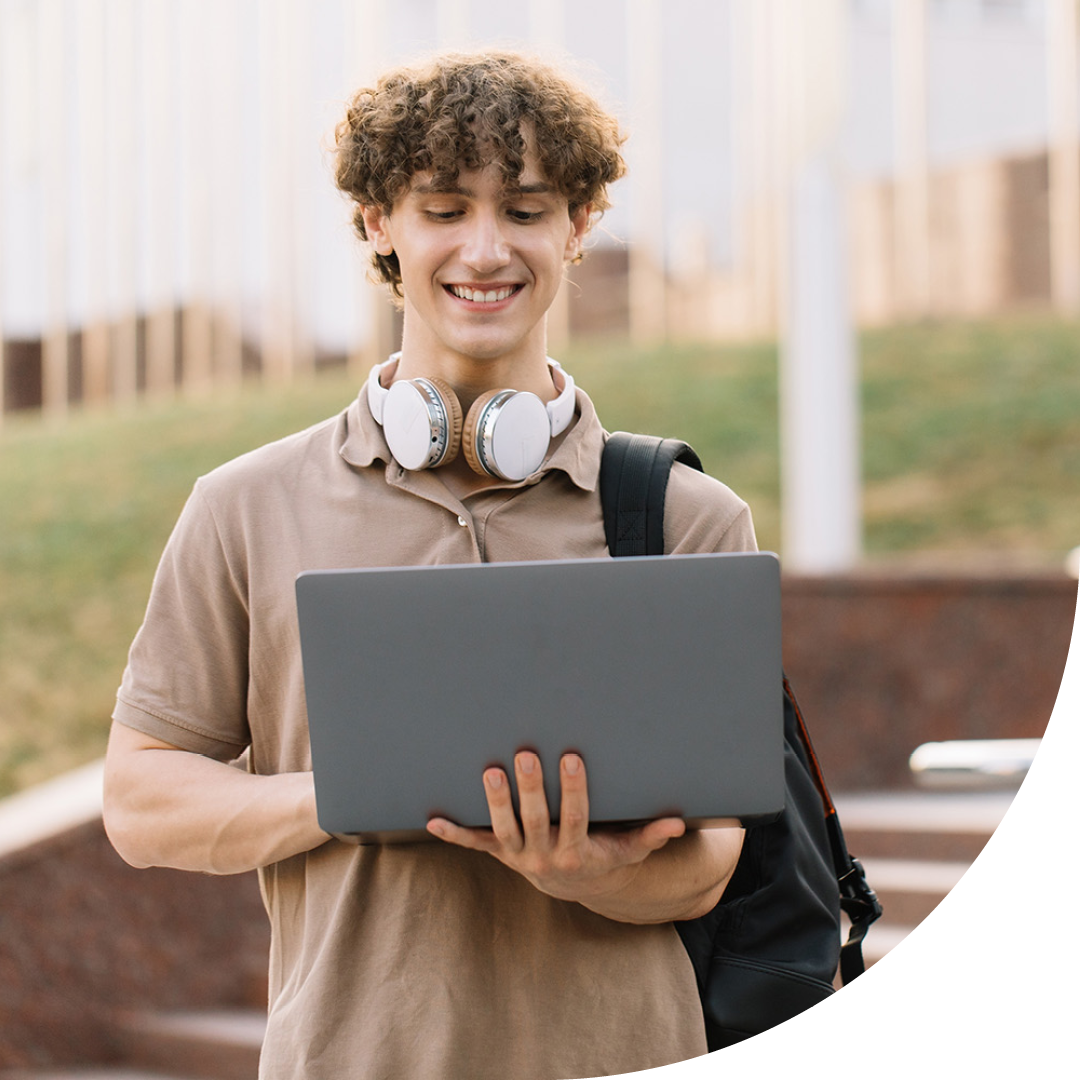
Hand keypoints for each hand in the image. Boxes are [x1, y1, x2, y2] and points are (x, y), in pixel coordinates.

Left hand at [426, 751, 686, 907]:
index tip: (570, 757)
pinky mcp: (499, 853)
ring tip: (490, 771)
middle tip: (524, 754)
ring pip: (503, 829)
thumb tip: (679, 824)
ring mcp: (518, 855)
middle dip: (529, 788)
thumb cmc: (604, 855)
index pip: (575, 816)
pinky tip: (433, 820)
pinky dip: (454, 834)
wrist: (572, 883)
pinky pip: (474, 845)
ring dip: (494, 802)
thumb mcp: (629, 849)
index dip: (572, 789)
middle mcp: (544, 855)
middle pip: (535, 820)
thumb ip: (651, 836)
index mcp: (576, 850)